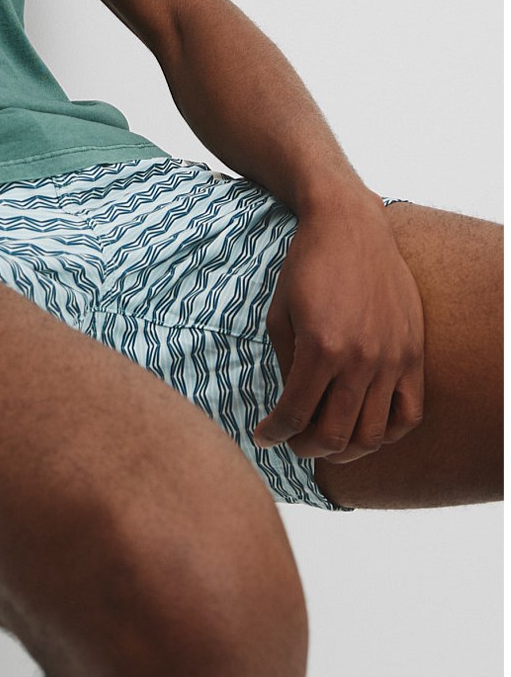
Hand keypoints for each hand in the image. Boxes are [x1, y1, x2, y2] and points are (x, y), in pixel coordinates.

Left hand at [253, 192, 424, 462]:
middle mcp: (360, 360)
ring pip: (373, 434)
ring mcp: (392, 359)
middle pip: (335, 435)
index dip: (274, 433)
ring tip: (325, 441)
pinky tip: (364, 428)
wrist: (350, 227)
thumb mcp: (279, 314)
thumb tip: (291, 407)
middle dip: (306, 449)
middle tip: (293, 443)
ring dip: (345, 450)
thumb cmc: (307, 266)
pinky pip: (409, 414)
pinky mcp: (413, 354)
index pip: (296, 414)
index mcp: (320, 348)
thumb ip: (286, 365)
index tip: (263, 437)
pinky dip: (387, 433)